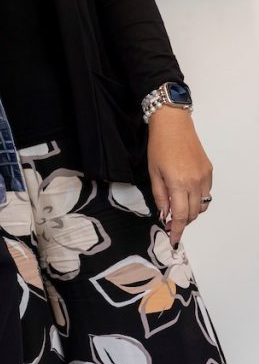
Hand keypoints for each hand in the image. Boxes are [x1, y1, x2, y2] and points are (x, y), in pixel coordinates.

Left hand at [147, 107, 212, 245]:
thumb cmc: (159, 145)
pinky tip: (187, 194)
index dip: (176, 230)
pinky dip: (198, 199)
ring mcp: (204, 176)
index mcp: (178, 184)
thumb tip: (164, 214)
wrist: (173, 123)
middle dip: (182, 222)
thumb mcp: (153, 172)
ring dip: (191, 211)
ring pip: (202, 205)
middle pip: (192, 213)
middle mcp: (195, 182)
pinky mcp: (209, 170)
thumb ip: (159, 196)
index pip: (180, 216)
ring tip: (178, 207)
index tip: (173, 239)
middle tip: (170, 222)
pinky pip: (207, 193)